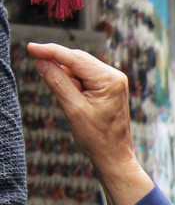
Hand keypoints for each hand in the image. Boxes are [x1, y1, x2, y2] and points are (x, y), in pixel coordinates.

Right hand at [28, 43, 135, 172]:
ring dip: (66, 78)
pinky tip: (73, 99)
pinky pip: (84, 78)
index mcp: (109, 80)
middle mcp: (114, 76)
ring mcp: (113, 81)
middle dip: (58, 67)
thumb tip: (41, 61)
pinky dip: (72, 84)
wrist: (114, 156)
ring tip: (69, 102)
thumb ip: (57, 82)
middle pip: (77, 60)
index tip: (30, 48)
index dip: (50, 51)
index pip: (74, 58)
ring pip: (79, 69)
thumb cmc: (97, 138)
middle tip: (43, 77)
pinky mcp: (108, 88)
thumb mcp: (73, 109)